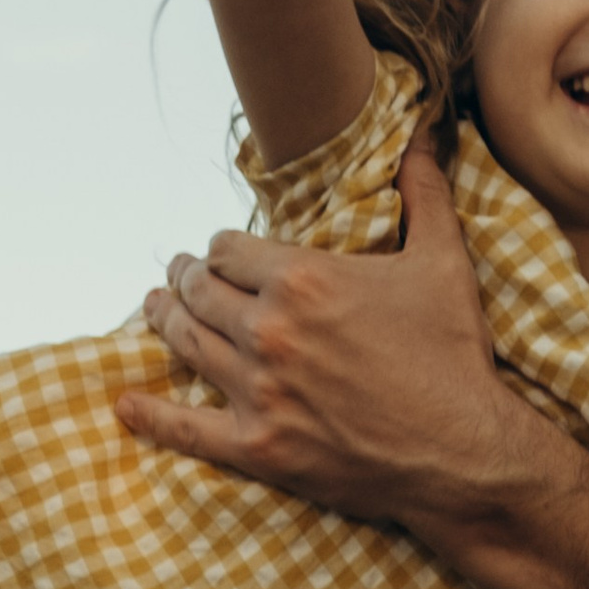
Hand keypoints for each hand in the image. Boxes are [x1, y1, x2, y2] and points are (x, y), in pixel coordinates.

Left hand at [121, 140, 529, 523]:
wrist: (463, 452)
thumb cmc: (453, 356)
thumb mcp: (443, 263)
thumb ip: (423, 193)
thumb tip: (420, 137)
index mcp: (302, 278)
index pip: (227, 249)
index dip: (220, 249)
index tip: (220, 253)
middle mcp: (268, 330)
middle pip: (199, 292)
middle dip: (186, 278)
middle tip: (178, 276)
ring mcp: (256, 391)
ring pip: (186, 343)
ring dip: (163, 321)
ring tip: (152, 309)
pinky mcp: (257, 446)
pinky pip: (185, 428)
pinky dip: (151, 416)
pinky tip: (125, 404)